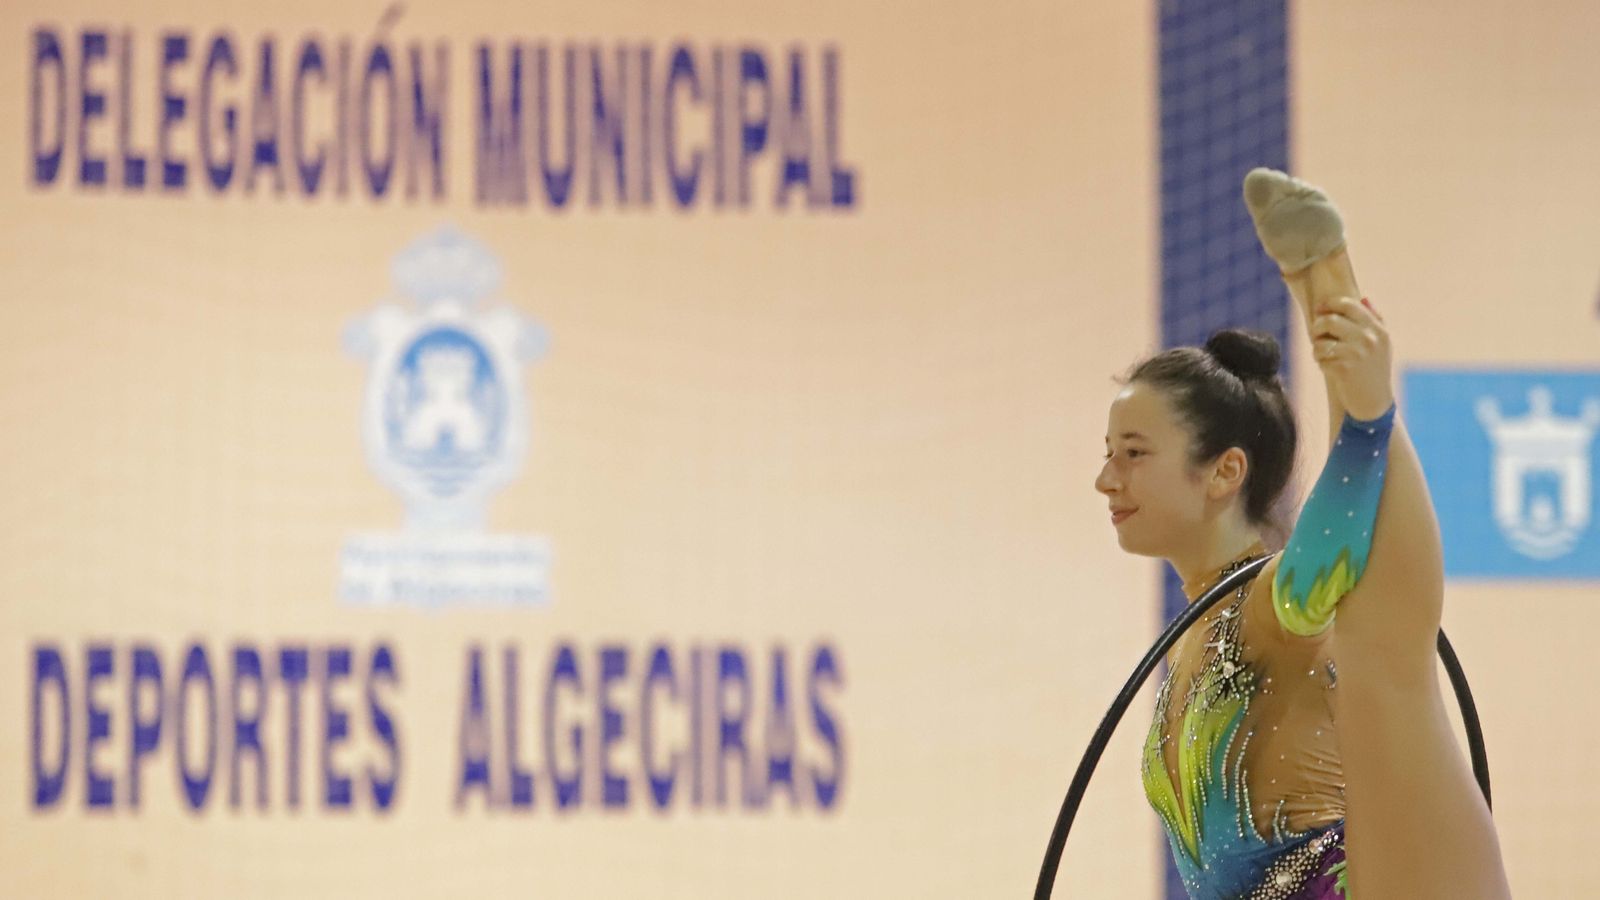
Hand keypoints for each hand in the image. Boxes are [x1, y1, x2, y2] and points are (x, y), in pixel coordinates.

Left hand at [1310, 296, 1393, 419]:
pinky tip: (1329, 368)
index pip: (1349, 304)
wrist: (1375, 403)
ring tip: (1323, 355)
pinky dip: (1320, 362)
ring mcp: (1357, 354)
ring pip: (1321, 341)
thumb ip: (1375, 319)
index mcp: (1378, 329)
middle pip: (1329, 320)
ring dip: (1317, 348)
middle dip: (1317, 328)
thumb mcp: (1383, 344)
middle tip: (1317, 336)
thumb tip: (1363, 298)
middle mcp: (1369, 339)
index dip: (1329, 304)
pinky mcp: (1344, 369)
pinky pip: (1320, 358)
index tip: (1320, 309)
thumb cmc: (1374, 371)